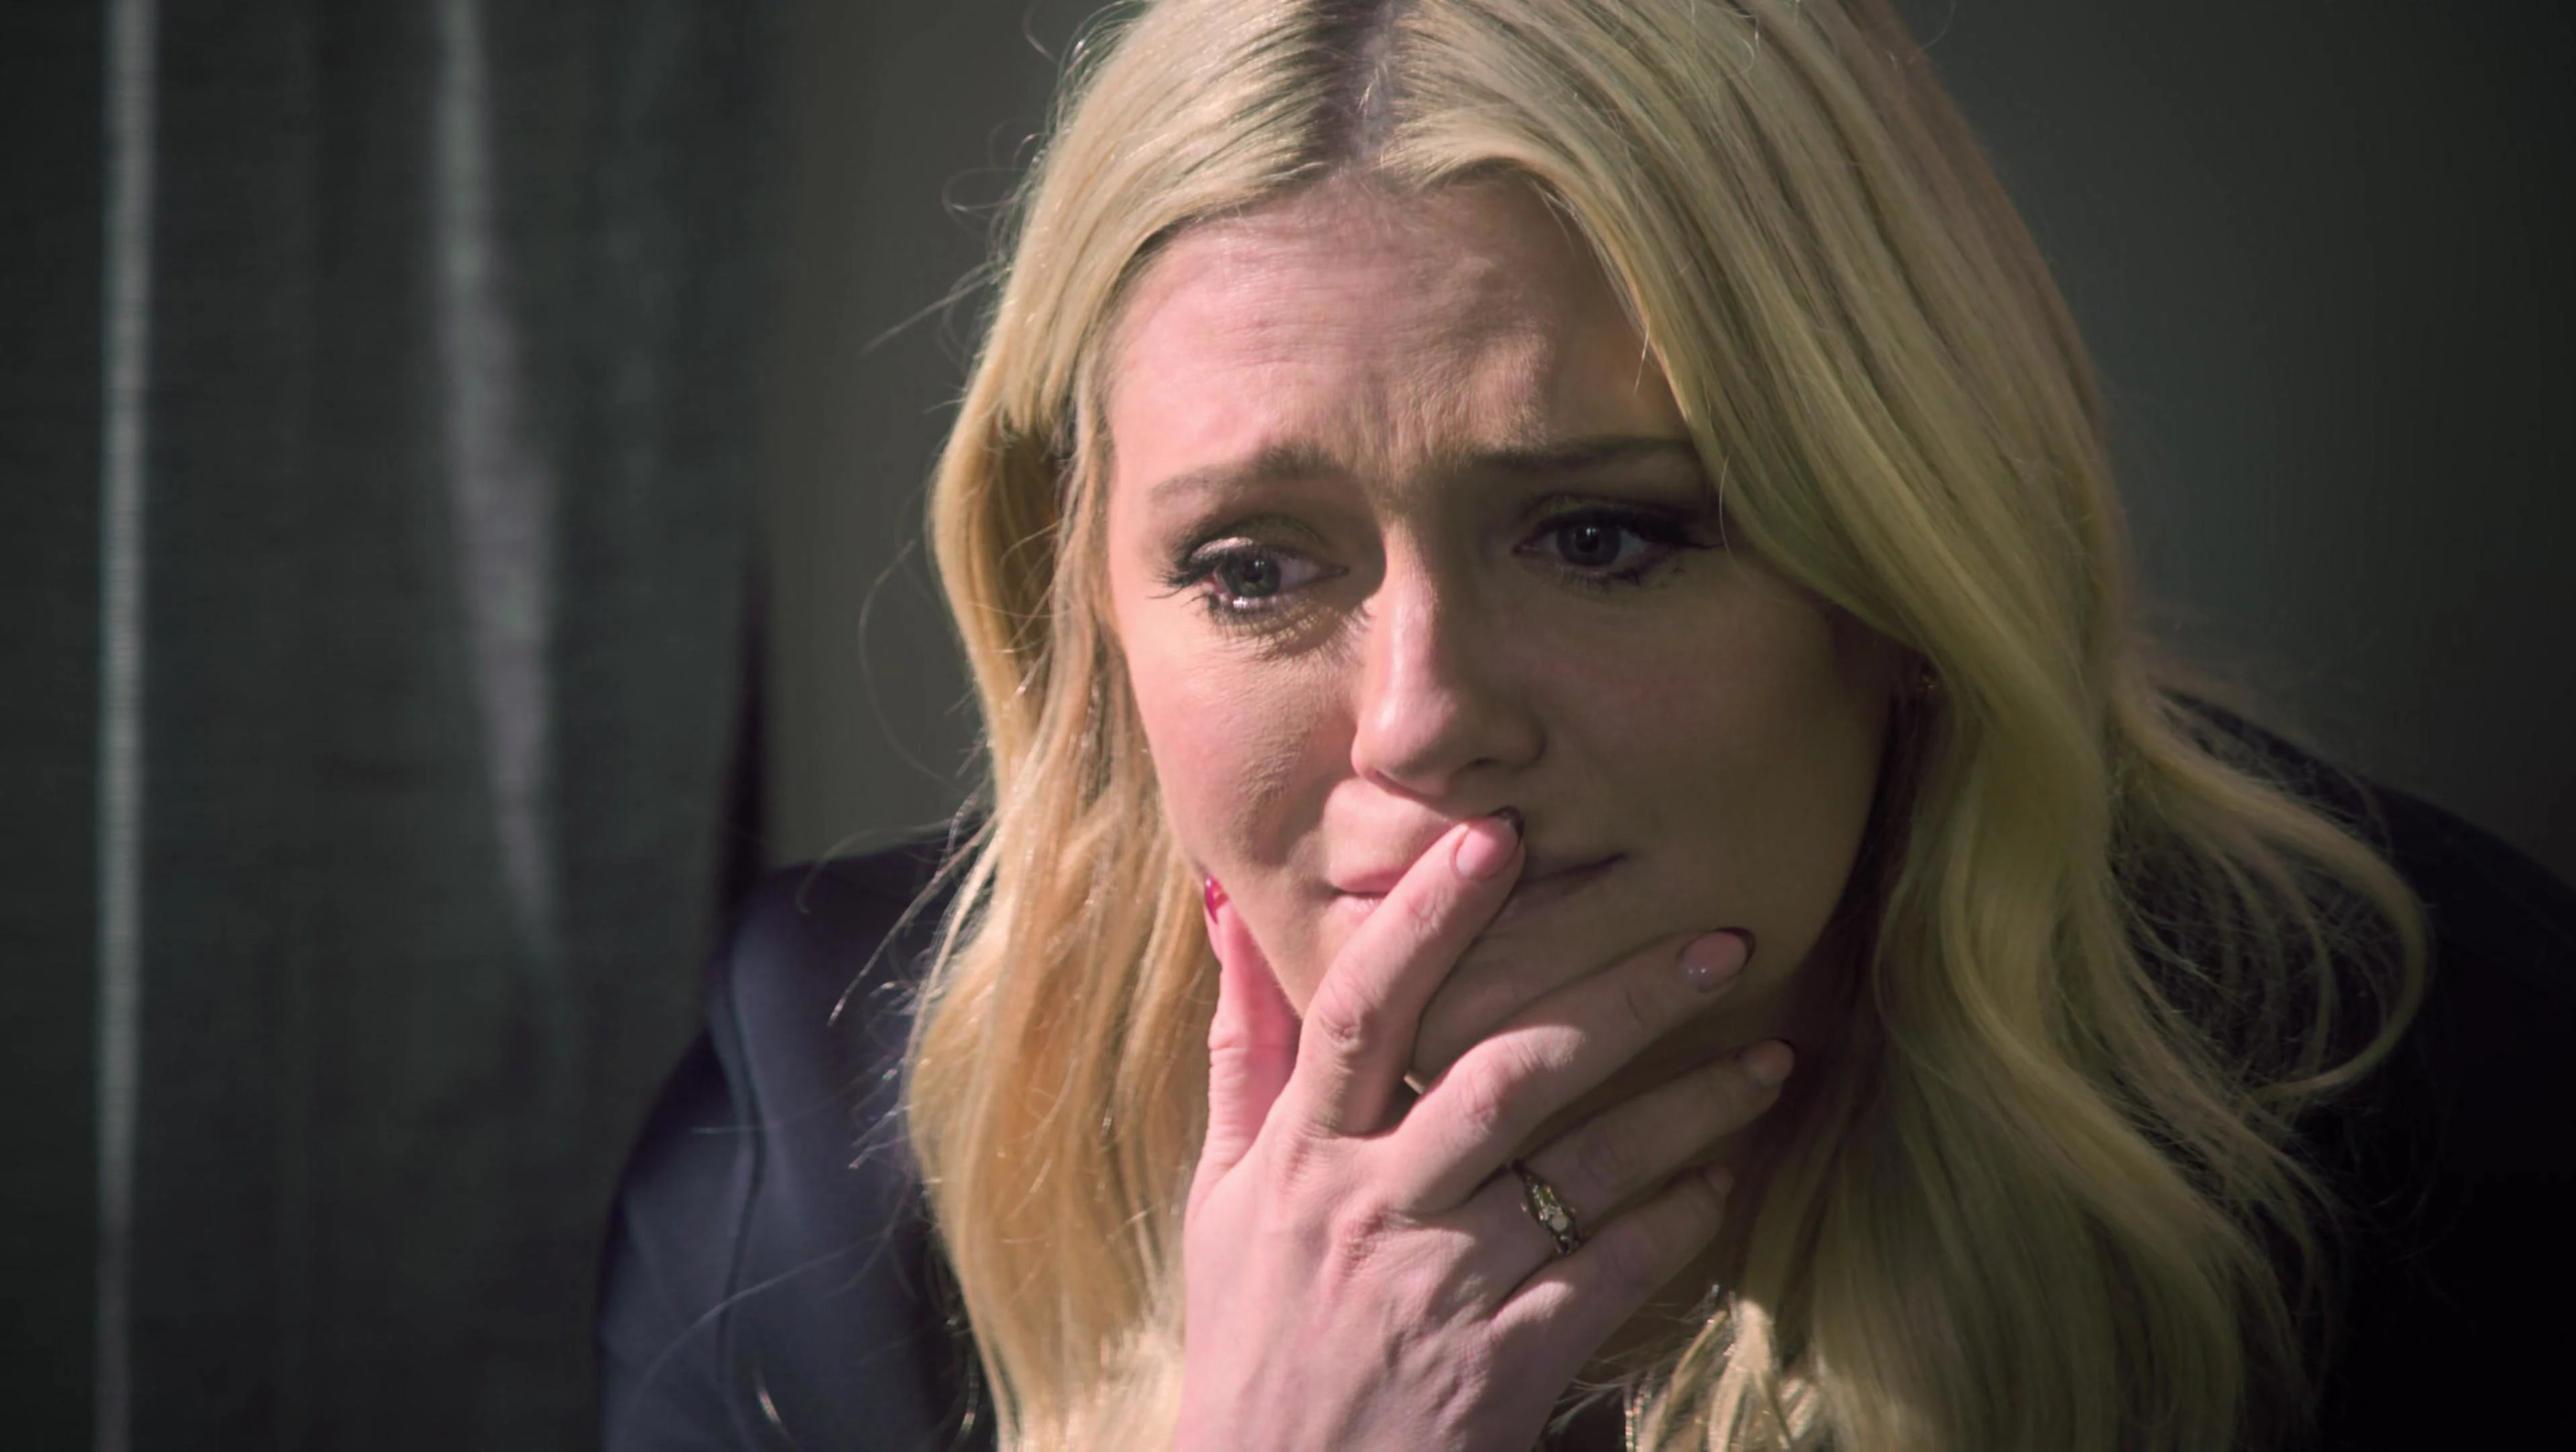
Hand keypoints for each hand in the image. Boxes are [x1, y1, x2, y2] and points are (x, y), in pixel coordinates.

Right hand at [1176, 814, 1794, 1451]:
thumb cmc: (1252, 1334)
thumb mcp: (1220, 1193)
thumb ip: (1243, 1050)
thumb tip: (1232, 908)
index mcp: (1300, 1156)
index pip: (1358, 1009)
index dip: (1426, 918)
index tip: (1497, 837)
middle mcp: (1369, 1209)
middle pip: (1502, 1073)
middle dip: (1618, 998)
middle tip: (1719, 939)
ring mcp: (1440, 1291)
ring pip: (1581, 1169)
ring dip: (1687, 1108)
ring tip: (1770, 1060)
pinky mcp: (1502, 1372)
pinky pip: (1610, 1275)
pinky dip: (1675, 1222)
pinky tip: (1725, 1181)